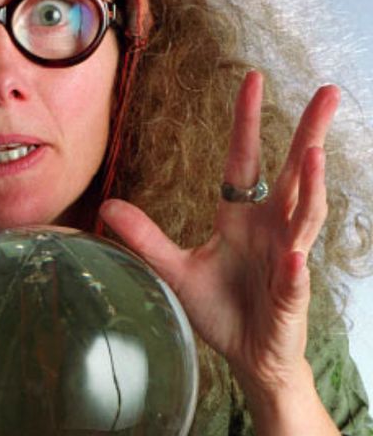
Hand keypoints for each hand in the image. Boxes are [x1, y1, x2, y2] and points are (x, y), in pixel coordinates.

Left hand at [100, 70, 338, 394]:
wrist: (248, 356)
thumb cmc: (220, 310)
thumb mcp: (175, 269)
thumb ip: (146, 238)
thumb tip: (107, 205)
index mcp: (242, 218)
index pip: (244, 162)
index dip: (245, 123)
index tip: (252, 78)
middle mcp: (270, 231)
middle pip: (292, 175)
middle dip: (309, 136)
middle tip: (328, 93)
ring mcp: (286, 262)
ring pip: (304, 218)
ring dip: (310, 188)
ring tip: (314, 156)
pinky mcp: (290, 299)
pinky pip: (294, 280)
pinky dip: (295, 270)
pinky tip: (295, 257)